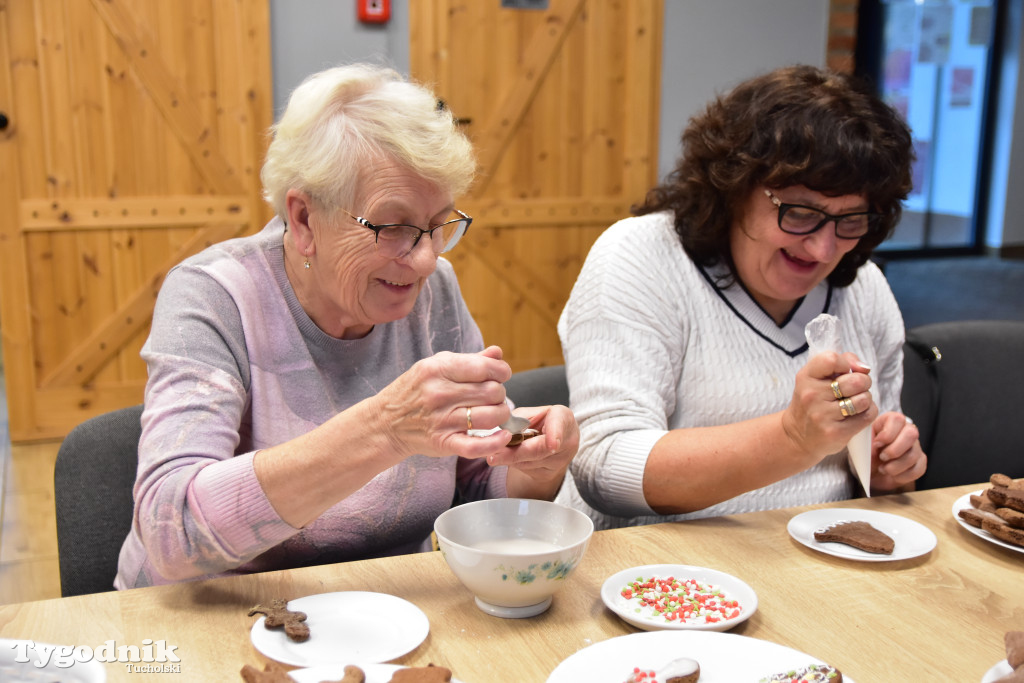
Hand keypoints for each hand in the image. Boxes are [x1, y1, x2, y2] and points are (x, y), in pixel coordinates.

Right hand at [376, 345, 515, 458]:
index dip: (501, 371)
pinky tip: (503, 436)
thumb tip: (498, 353)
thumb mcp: (435, 367)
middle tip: (493, 397)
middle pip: (492, 392)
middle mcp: (439, 393)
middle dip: (500, 393)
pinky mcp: (443, 443)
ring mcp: (441, 420)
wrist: (386, 423)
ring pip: (491, 416)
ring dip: (501, 415)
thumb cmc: (416, 391)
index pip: (484, 368)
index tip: (501, 376)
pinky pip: (477, 445)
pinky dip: (495, 443)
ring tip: (495, 413)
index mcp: (438, 369)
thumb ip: (469, 360)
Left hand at [488, 404, 579, 499]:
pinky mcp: (549, 474)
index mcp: (563, 418)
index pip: (560, 425)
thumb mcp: (529, 414)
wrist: (550, 441)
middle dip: (515, 453)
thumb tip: (501, 432)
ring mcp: (560, 460)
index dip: (555, 435)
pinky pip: (526, 470)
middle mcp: (567, 440)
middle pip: (540, 450)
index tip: (553, 445)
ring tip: (492, 455)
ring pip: (530, 463)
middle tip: (494, 456)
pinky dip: (512, 464)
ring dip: (508, 459)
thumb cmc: (539, 422)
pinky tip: (505, 458)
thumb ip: (518, 420)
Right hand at [781, 351, 877, 462]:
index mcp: (806, 377)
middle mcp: (812, 395)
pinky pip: (867, 416)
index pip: (832, 359)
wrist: (797, 435)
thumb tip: (864, 368)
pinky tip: (856, 415)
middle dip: (863, 383)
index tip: (844, 372)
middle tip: (856, 389)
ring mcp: (823, 415)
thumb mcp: (816, 377)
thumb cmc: (813, 402)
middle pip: (856, 381)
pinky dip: (868, 413)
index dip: (846, 363)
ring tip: (855, 403)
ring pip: (864, 399)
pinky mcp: (835, 432)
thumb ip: (841, 363)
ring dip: (865, 400)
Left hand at [870, 411, 926, 492]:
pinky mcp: (919, 462)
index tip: (876, 444)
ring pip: (914, 454)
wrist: (870, 472)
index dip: (887, 433)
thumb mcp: (860, 445)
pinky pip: (918, 469)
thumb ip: (864, 440)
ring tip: (883, 469)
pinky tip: (893, 475)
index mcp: (888, 421)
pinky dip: (903, 476)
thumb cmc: (864, 454)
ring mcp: (915, 446)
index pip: (897, 419)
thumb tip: (872, 441)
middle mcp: (905, 430)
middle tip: (882, 458)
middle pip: (911, 434)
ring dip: (896, 466)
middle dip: (895, 450)